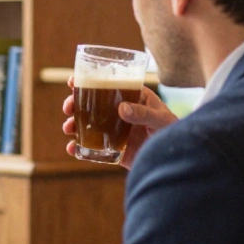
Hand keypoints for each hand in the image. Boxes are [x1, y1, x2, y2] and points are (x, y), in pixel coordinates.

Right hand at [62, 76, 178, 169]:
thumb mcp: (161, 120)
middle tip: (68, 108)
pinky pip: (93, 148)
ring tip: (68, 128)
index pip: (108, 86)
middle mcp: (121, 114)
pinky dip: (80, 148)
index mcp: (132, 99)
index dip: (88, 82)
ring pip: (89, 125)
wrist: (176, 161)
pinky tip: (72, 148)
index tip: (72, 82)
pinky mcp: (114, 150)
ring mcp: (116, 132)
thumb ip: (144, 114)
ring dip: (73, 125)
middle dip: (75, 105)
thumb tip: (122, 108)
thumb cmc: (174, 134)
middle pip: (92, 105)